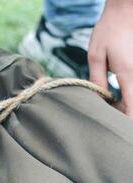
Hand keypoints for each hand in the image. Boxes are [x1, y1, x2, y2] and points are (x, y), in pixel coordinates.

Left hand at [88, 0, 132, 117]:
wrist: (126, 12)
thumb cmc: (109, 32)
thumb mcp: (96, 56)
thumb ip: (97, 80)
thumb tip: (99, 99)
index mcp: (129, 74)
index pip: (132, 107)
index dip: (124, 121)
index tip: (113, 127)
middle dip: (122, 112)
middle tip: (104, 108)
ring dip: (126, 103)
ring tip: (109, 99)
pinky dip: (129, 93)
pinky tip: (117, 92)